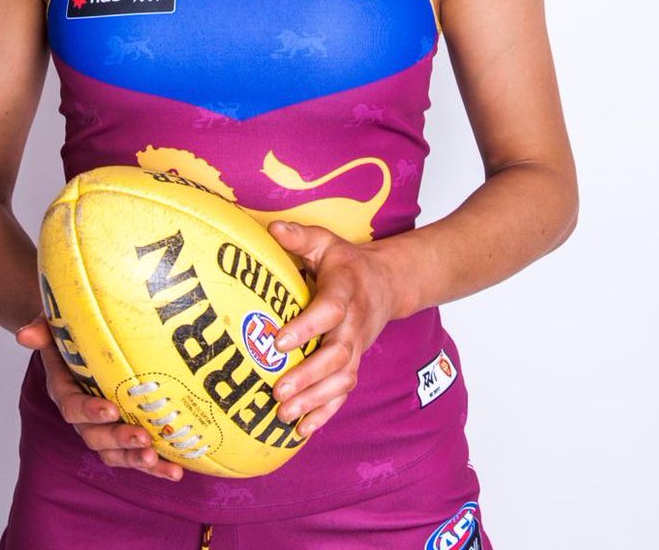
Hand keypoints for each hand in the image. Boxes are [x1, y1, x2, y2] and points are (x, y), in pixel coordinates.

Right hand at [15, 315, 182, 481]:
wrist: (82, 339)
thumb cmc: (71, 333)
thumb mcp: (56, 327)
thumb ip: (43, 331)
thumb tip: (25, 334)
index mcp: (66, 390)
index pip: (72, 407)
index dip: (90, 412)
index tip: (111, 410)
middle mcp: (83, 415)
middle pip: (95, 437)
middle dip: (119, 440)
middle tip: (143, 439)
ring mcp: (104, 427)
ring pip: (115, 452)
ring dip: (136, 460)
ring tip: (158, 461)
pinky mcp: (125, 432)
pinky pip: (136, 454)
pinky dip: (156, 466)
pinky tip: (176, 471)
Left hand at [267, 221, 397, 436]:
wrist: (385, 284)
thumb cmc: (345, 262)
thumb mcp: (325, 242)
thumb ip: (300, 236)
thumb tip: (273, 228)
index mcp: (345, 290)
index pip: (330, 311)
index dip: (307, 327)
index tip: (278, 341)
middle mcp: (354, 324)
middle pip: (338, 355)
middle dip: (309, 376)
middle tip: (279, 390)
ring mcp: (357, 348)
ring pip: (342, 379)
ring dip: (315, 401)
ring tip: (284, 414)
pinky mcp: (354, 364)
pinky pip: (343, 392)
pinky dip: (325, 413)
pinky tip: (302, 430)